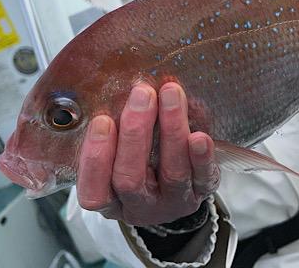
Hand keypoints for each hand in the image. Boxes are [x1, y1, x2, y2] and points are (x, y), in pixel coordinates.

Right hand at [76, 82, 218, 225]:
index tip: (102, 120)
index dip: (96, 158)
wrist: (178, 189)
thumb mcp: (116, 158)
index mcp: (111, 201)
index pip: (95, 191)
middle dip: (135, 133)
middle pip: (131, 178)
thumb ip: (111, 133)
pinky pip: (204, 178)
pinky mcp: (202, 192)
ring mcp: (173, 202)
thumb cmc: (139, 163)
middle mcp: (140, 207)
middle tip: (141, 94)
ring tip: (171, 94)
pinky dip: (202, 157)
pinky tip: (200, 136)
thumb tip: (110, 91)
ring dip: (171, 130)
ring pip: (171, 173)